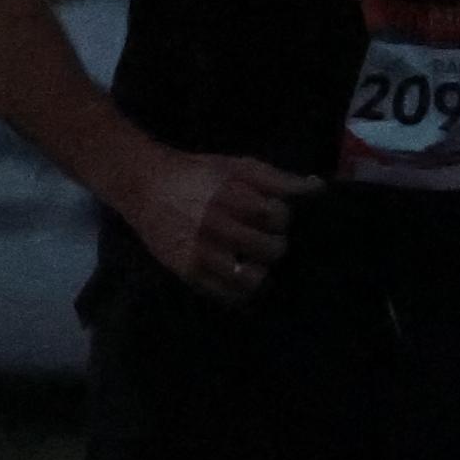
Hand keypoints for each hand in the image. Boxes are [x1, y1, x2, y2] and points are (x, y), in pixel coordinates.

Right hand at [127, 144, 317, 306]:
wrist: (143, 185)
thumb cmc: (196, 173)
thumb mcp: (235, 165)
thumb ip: (275, 178)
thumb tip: (316, 188)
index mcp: (229, 195)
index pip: (277, 217)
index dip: (280, 217)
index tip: (272, 217)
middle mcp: (215, 225)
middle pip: (271, 249)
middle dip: (275, 244)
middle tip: (266, 240)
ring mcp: (201, 252)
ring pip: (253, 278)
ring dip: (261, 271)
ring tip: (255, 262)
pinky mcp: (188, 271)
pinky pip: (228, 294)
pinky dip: (241, 290)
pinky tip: (241, 276)